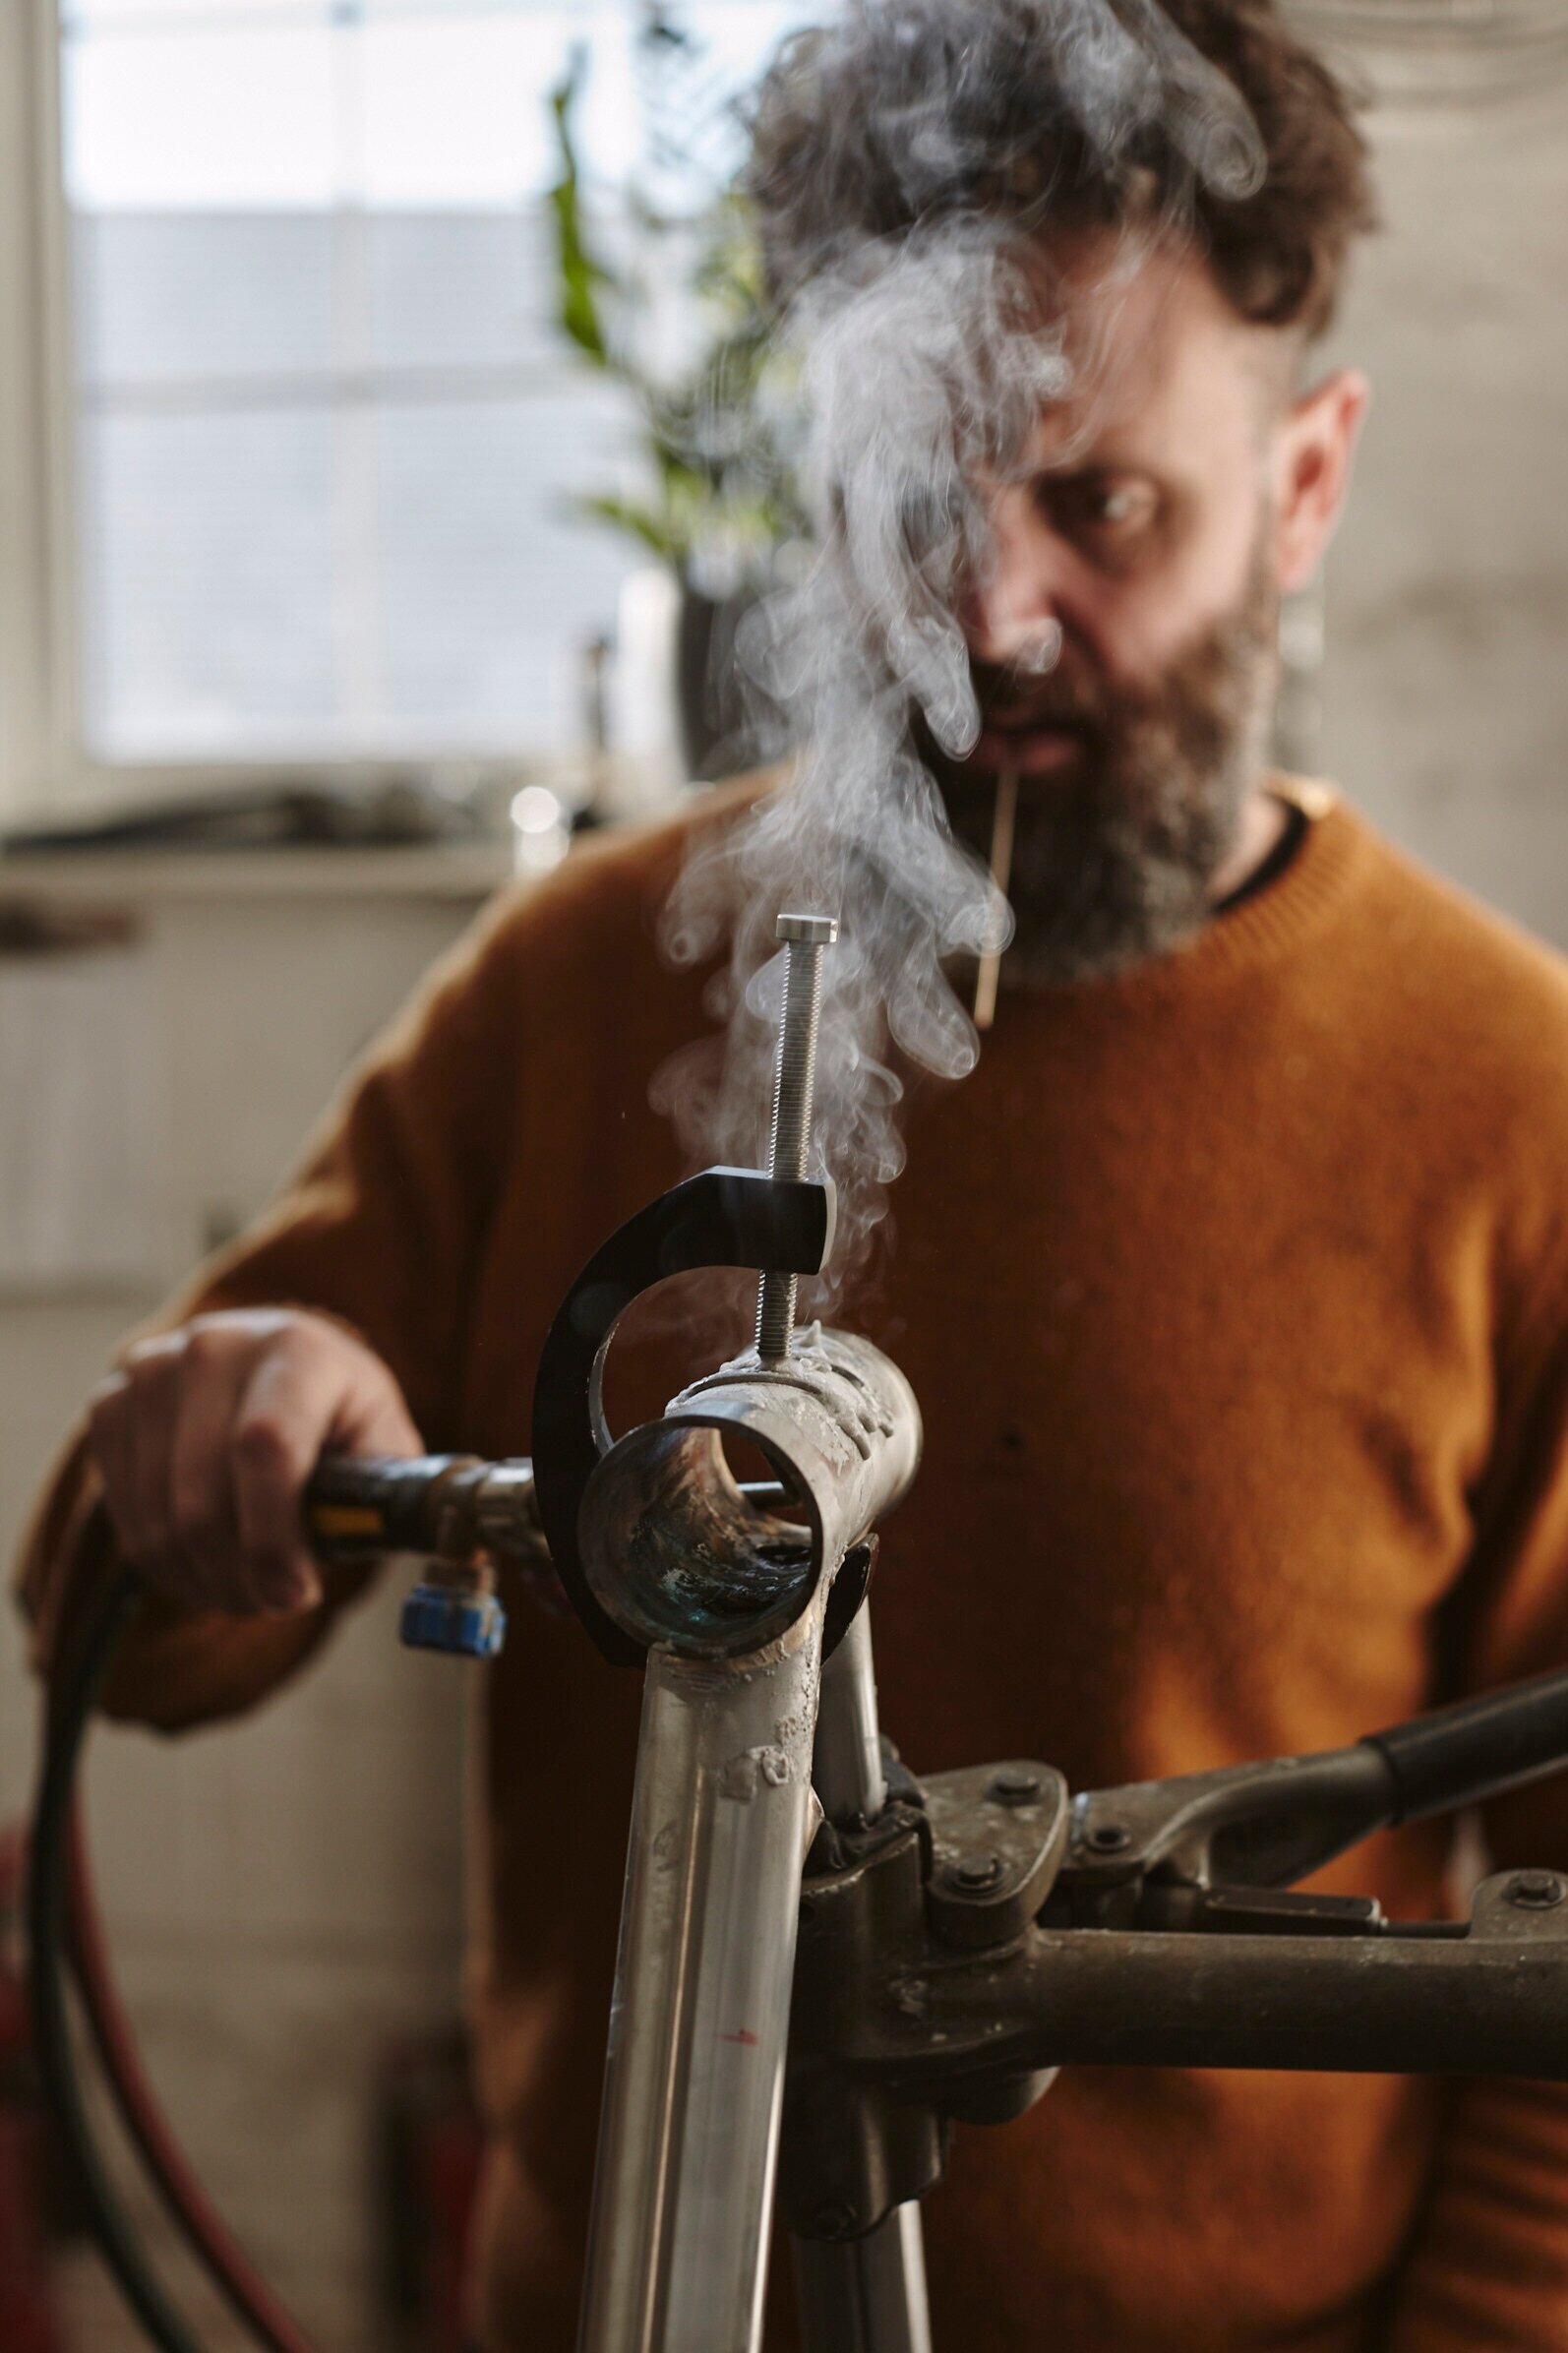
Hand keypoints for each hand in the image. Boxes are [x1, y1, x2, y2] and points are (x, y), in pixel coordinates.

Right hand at [87, 1309, 421, 1615]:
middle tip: (275, 1603)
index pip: (266, 1448)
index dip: (274, 1537)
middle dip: (241, 1576)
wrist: (270, 1362)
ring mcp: (152, 1372)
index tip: (295, 1593)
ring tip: (246, 1591)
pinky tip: (205, 1564)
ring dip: (203, 1579)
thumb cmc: (335, 1413)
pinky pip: (126, 1514)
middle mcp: (215, 1348)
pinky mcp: (111, 1403)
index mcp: (296, 1349)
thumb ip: (384, 1489)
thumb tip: (395, 1540)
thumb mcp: (379, 1437)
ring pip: (161, 1517)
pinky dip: (165, 1561)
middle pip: (205, 1497)